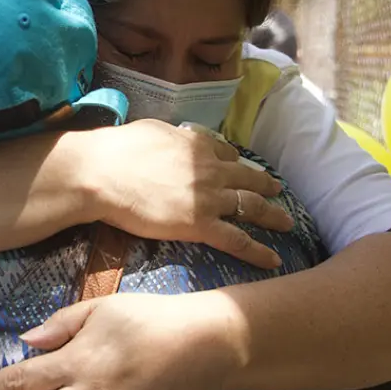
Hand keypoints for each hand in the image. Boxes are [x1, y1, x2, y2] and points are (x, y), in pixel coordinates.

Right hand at [74, 120, 293, 268]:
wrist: (103, 173)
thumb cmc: (117, 150)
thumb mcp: (153, 130)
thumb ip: (174, 136)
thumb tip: (179, 137)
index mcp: (198, 145)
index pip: (227, 153)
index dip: (237, 163)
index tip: (242, 168)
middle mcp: (211, 170)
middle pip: (248, 179)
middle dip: (266, 186)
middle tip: (279, 191)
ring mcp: (209, 198)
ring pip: (251, 207)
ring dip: (272, 215)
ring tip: (287, 222)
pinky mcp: (200, 225)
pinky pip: (237, 240)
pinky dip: (258, 251)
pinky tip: (273, 259)